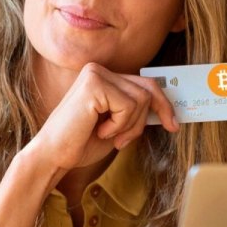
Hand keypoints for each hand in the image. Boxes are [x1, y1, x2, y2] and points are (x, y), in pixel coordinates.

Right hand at [25, 62, 179, 173]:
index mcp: (103, 77)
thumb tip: (165, 109)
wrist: (53, 156)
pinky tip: (99, 130)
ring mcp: (95, 74)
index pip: (144, 83)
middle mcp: (98, 70)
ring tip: (107, 135)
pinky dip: (118, 126)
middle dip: (143, 120)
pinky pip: (128, 106)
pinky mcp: (93, 84)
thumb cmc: (81, 143)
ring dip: (129, 126)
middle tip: (124, 141)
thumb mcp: (117, 125)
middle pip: (147, 90)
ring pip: (140, 99)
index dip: (163, 104)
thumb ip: (135, 112)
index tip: (173, 125)